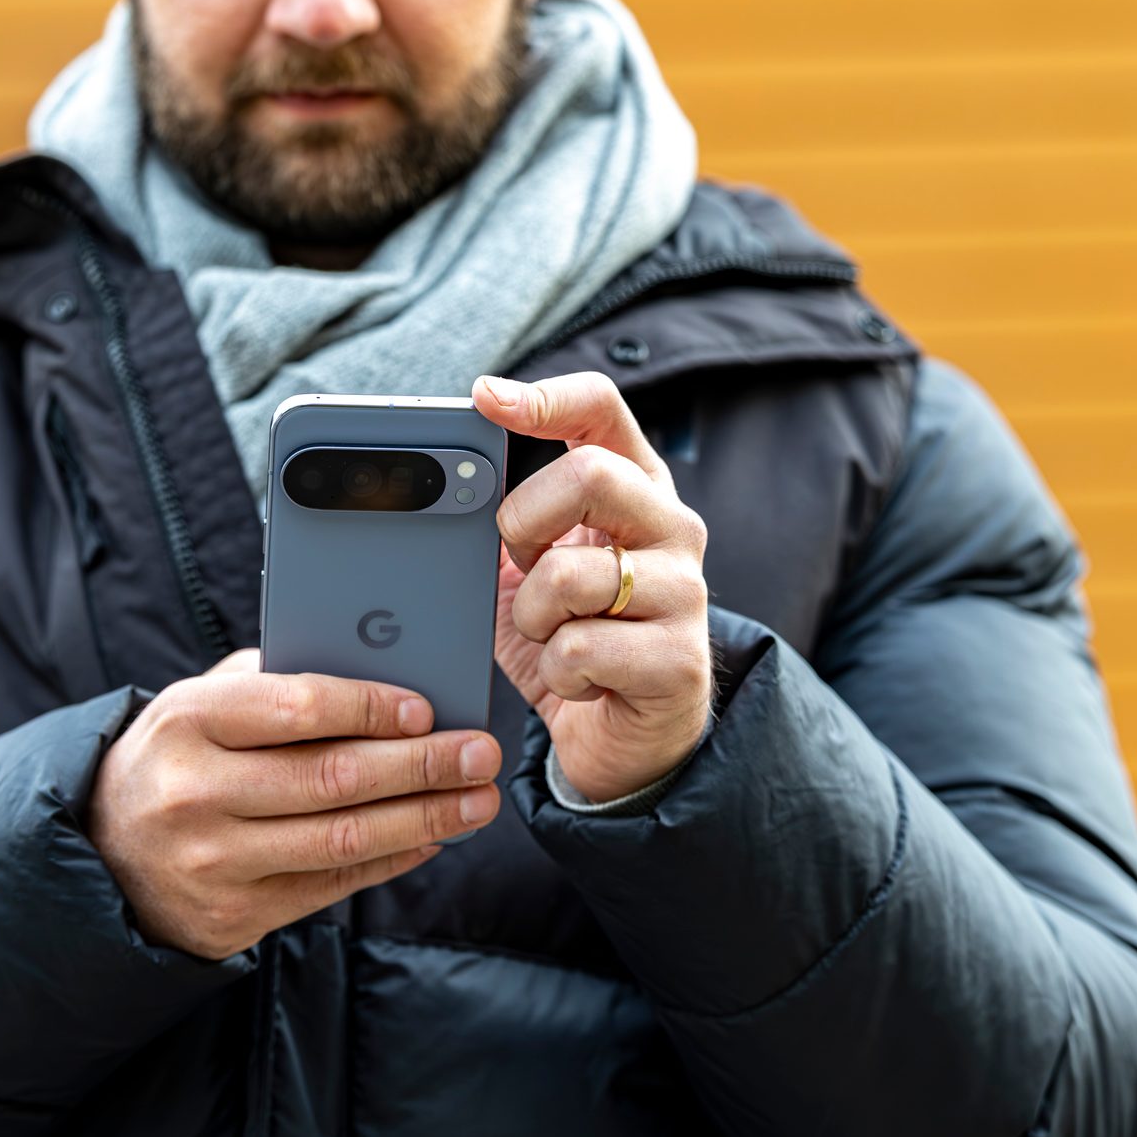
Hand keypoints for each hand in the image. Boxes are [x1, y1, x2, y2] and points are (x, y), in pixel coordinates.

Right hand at [87, 649, 504, 960]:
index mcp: (189, 720)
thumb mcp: (200, 702)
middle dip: (421, 766)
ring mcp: (215, 860)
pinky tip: (430, 837)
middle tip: (480, 753)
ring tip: (477, 800)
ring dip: (424, 818)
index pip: (298, 707)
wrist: (103, 851)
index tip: (428, 708)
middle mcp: (198, 792)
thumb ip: (276, 681)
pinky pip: (332, 884)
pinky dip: (391, 859)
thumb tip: (382, 672)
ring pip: (341, 839)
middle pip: (333, 778)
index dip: (372, 707)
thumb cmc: (177, 756)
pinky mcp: (234, 914)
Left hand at [473, 371, 714, 803]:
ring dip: (534, 618)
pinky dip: (556, 672)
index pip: (602, 409)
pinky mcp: (679, 659)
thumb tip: (451, 481)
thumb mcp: (530, 572)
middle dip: (525, 520)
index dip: (543, 396)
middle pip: (591, 474)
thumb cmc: (576, 642)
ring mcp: (684, 592)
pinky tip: (579, 680)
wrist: (625, 740)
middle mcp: (671, 528)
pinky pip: (578, 648)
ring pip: (570, 574)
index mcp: (636, 489)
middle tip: (520, 560)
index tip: (485, 399)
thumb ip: (508, 523)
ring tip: (554, 637)